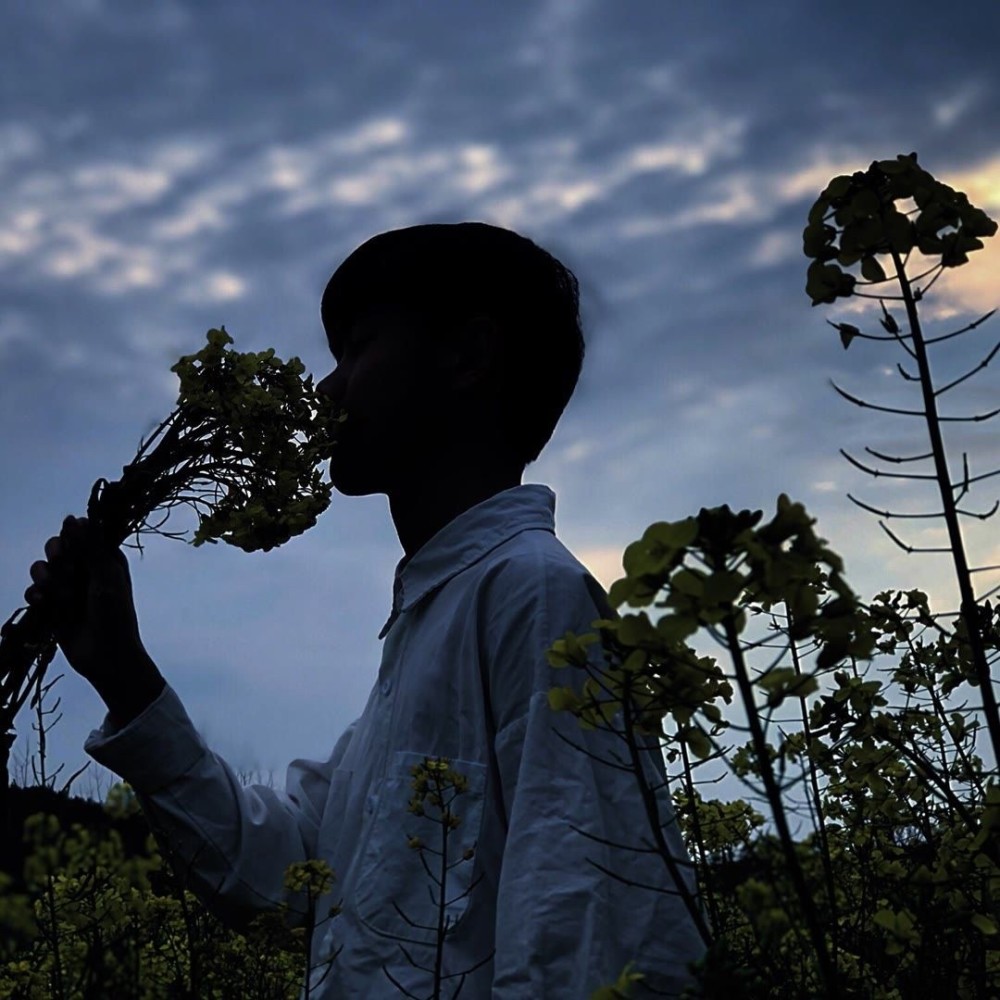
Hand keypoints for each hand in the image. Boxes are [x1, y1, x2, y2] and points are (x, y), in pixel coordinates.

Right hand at [24, 515, 151, 686]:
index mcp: (105, 558)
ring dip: (46, 578)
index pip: (82, 533)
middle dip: (56, 555)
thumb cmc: (115, 614)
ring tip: (59, 595)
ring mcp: (68, 587)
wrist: (105, 655)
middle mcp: (86, 569)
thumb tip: (76, 517)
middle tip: (63, 566)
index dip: (72, 536)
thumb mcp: (107, 577)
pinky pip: (34, 591)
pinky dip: (36, 595)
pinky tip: (44, 603)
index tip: (72, 544)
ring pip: (42, 568)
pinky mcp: (52, 605)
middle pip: (58, 546)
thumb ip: (91, 547)